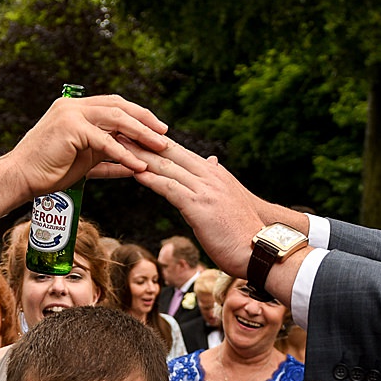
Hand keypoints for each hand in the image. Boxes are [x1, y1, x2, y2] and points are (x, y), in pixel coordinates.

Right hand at [0, 95, 169, 222]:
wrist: (21, 178)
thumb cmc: (49, 172)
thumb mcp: (85, 160)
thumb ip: (107, 156)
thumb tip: (133, 162)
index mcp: (75, 109)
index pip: (114, 104)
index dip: (138, 115)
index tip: (158, 128)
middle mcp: (73, 106)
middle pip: (118, 106)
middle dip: (145, 120)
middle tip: (165, 134)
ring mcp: (70, 114)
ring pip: (115, 119)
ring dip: (140, 134)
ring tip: (160, 147)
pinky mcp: (70, 128)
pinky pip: (104, 141)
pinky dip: (123, 154)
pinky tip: (139, 165)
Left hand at [130, 141, 310, 276]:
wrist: (261, 249)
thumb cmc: (245, 232)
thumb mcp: (231, 199)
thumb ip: (217, 182)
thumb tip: (212, 164)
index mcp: (216, 174)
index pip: (181, 154)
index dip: (157, 144)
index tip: (138, 135)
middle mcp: (210, 176)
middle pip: (171, 154)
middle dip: (144, 142)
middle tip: (121, 131)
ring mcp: (205, 190)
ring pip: (167, 167)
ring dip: (140, 156)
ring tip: (119, 147)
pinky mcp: (200, 207)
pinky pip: (170, 188)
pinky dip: (151, 179)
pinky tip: (135, 173)